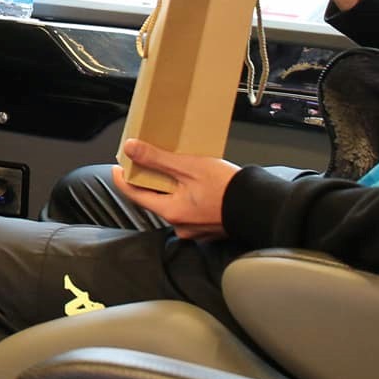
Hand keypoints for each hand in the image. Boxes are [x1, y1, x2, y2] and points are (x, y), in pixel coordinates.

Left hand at [111, 141, 238, 239]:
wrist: (260, 206)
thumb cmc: (228, 189)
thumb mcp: (189, 167)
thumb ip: (157, 159)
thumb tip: (131, 149)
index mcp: (171, 212)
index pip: (134, 195)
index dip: (123, 178)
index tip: (118, 165)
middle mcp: (180, 226)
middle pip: (153, 199)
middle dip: (149, 180)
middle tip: (146, 161)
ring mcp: (194, 229)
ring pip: (172, 204)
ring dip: (169, 187)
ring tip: (173, 167)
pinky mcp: (207, 228)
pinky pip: (187, 209)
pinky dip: (185, 195)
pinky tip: (193, 182)